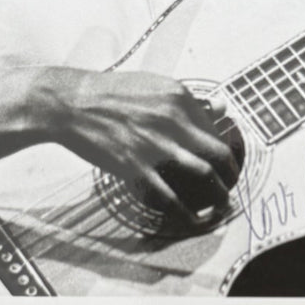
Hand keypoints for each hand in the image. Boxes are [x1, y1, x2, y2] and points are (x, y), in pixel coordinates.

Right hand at [26, 68, 240, 223]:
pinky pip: (169, 195)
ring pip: (203, 173)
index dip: (223, 145)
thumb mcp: (153, 85)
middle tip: (233, 182)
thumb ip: (187, 99)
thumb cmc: (110, 93)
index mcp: (178, 97)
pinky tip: (192, 219)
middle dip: (232, 172)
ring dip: (219, 193)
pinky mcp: (136, 167)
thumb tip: (220, 107)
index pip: (215, 126)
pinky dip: (184, 211)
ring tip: (223, 203)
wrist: (71, 104)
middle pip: (218, 151)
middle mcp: (173, 120)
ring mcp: (156, 145)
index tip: (224, 158)